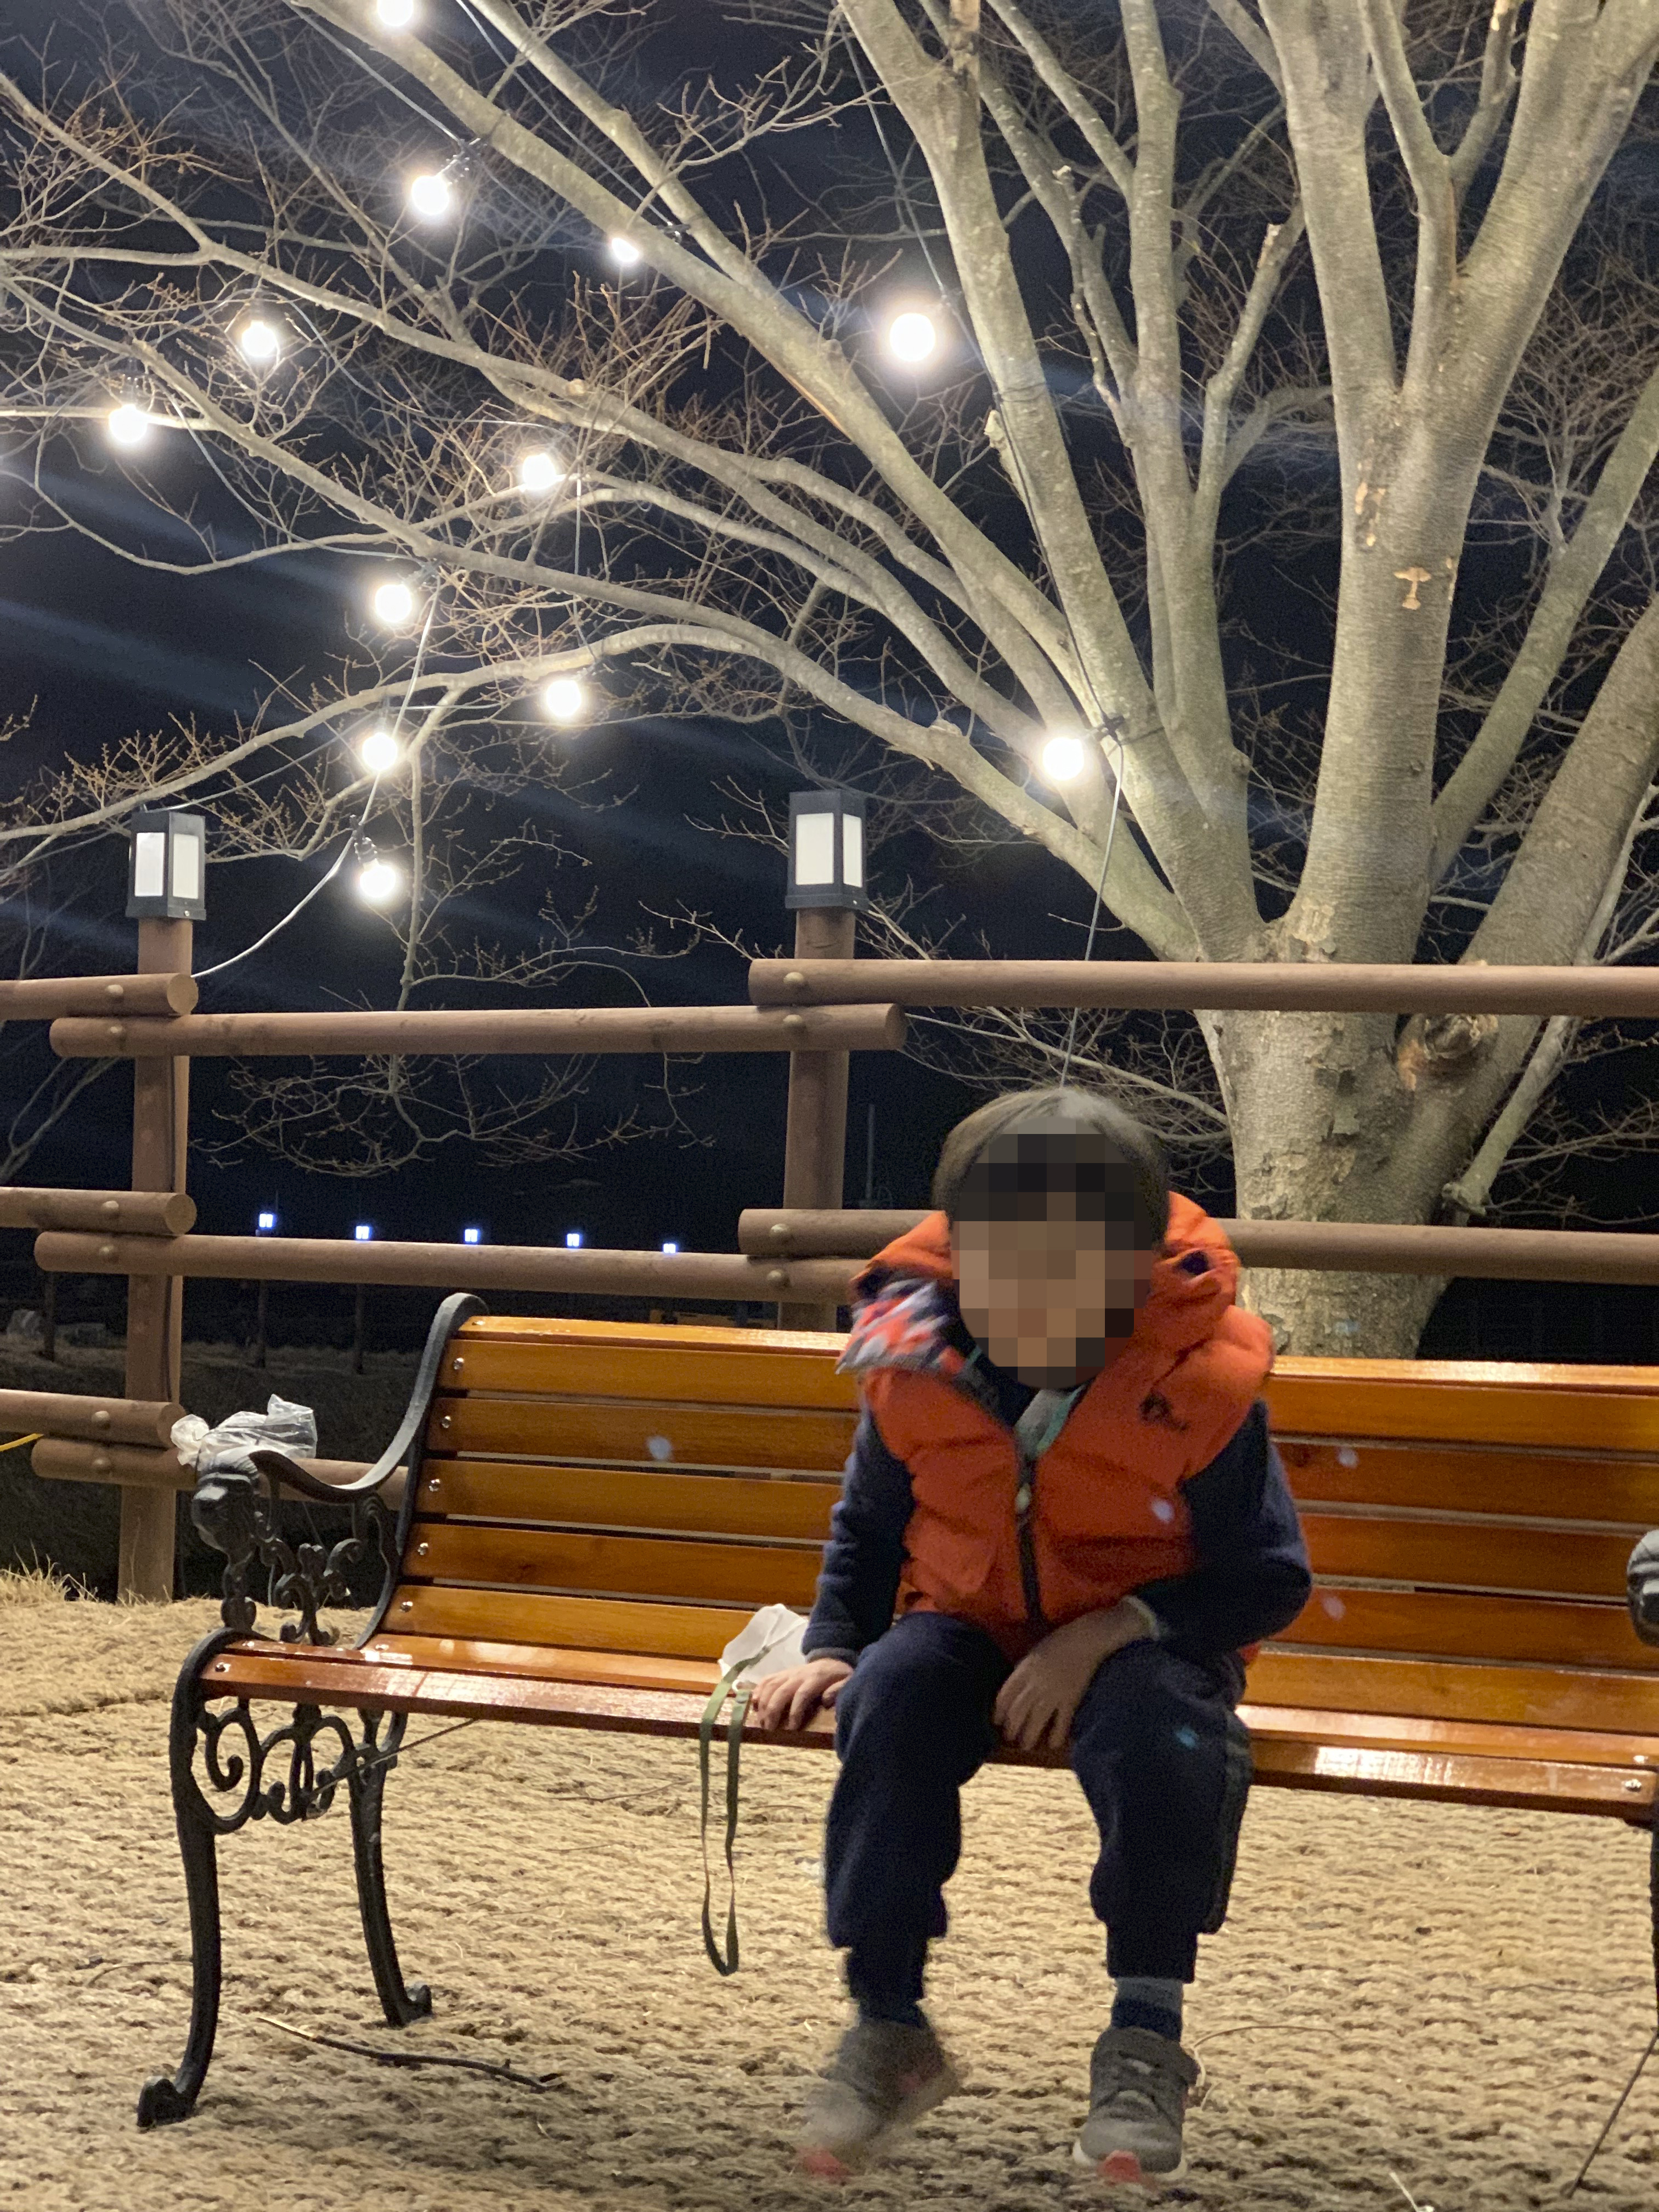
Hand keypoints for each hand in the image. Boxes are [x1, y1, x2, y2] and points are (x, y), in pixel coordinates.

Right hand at [749, 1657, 853, 1731]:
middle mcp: (799, 1674)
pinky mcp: (782, 1673)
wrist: (832, 1659)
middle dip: (773, 1711)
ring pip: (770, 1685)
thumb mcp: (847, 1681)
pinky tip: (753, 1703)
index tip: (792, 1729)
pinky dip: (758, 1690)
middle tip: (769, 1729)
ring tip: (761, 1721)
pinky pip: (766, 1679)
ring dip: (763, 1703)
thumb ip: (839, 1690)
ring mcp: (789, 1672)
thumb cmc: (839, 1676)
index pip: (802, 1695)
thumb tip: (827, 1701)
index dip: (795, 1712)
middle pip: (781, 1691)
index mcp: (816, 1678)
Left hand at [993, 1603, 1151, 1754]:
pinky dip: (1057, 1734)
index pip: (1006, 1695)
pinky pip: (1062, 1720)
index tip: (997, 1721)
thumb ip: (1024, 1669)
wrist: (1085, 1640)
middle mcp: (1035, 1683)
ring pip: (1036, 1719)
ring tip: (1025, 1745)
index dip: (1000, 1710)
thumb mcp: (1034, 1651)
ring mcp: (1053, 1693)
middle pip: (1018, 1710)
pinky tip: (1053, 1744)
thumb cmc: (1059, 1641)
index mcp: (1024, 1669)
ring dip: (1029, 1735)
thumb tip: (1016, 1684)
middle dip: (1012, 1726)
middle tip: (1009, 1737)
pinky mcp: (1071, 1699)